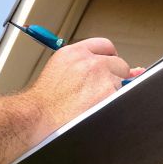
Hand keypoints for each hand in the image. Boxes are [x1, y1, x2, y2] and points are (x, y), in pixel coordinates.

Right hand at [27, 38, 145, 130]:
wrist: (38, 117)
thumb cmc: (45, 102)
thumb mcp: (58, 71)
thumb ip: (82, 65)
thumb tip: (116, 67)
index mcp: (75, 53)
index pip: (105, 46)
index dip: (109, 58)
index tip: (109, 67)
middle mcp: (90, 61)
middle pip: (119, 64)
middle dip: (114, 77)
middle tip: (98, 93)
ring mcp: (101, 76)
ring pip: (123, 83)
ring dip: (114, 93)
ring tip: (93, 104)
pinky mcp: (109, 92)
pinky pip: (123, 96)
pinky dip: (115, 104)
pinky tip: (99, 110)